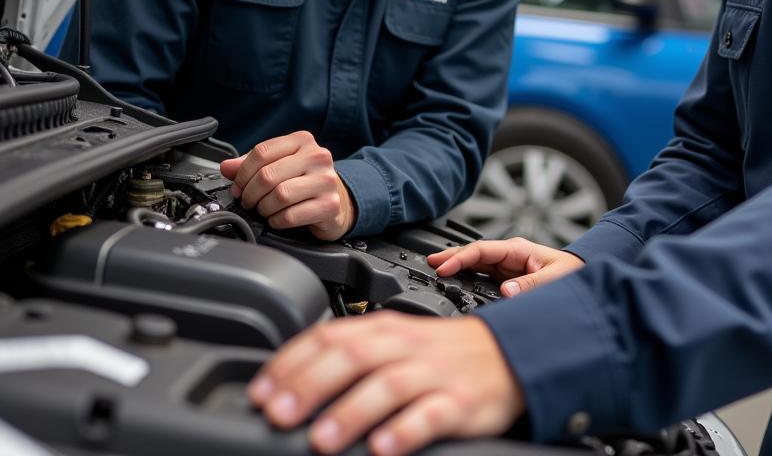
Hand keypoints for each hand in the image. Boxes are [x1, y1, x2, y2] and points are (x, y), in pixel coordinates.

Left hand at [220, 130, 355, 239]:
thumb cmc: (303, 181)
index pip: (262, 152)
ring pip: (279, 195)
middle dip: (250, 193)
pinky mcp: (330, 205)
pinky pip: (290, 216)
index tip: (238, 186)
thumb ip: (251, 164)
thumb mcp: (279, 165)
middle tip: (248, 201)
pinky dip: (276, 221)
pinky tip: (277, 219)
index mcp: (303, 141)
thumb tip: (226, 167)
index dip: (242, 172)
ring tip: (264, 210)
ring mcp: (326, 180)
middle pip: (268, 174)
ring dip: (263, 208)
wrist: (336, 202)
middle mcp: (318, 156)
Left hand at [249, 312, 523, 455]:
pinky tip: (382, 447)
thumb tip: (291, 378)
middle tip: (278, 413)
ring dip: (351, 411)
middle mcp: (406, 346)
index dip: (291, 361)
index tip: (261, 389)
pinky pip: (430, 414)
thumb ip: (351, 351)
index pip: (330, 335)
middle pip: (354, 356)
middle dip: (310, 385)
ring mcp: (433, 373)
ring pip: (388, 385)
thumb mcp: (396, 340)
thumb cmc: (443, 353)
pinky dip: (404, 430)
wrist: (509, 354)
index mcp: (385, 328)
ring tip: (321, 439)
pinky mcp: (460, 402)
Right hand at [427, 236, 583, 296]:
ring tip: (435, 272)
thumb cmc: (573, 273)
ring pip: (475, 265)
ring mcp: (506, 267)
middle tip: (428, 264)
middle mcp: (509, 257)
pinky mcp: (507, 280)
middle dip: (451, 257)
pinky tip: (455, 283)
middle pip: (473, 254)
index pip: (481, 250)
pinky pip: (482, 277)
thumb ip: (531, 284)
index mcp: (517, 249)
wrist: (585, 277)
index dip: (460, 258)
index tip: (443, 268)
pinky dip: (467, 278)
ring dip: (457, 267)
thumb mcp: (554, 279)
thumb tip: (505, 291)